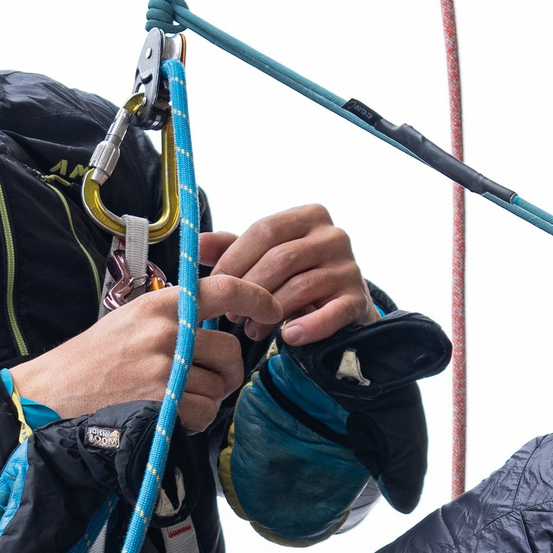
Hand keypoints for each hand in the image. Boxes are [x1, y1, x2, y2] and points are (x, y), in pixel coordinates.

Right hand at [9, 275, 281, 434]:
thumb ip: (172, 319)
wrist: (51, 395)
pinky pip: (203, 411)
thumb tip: (214, 326)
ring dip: (207, 399)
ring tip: (176, 400)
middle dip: (228, 371)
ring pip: (219, 385)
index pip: (223, 288)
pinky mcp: (161, 399)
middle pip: (230, 349)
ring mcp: (165, 365)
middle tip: (209, 381)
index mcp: (159, 304)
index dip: (256, 296)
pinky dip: (194, 421)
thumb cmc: (90, 362)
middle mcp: (166, 330)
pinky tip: (173, 417)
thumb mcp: (130, 321)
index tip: (271, 308)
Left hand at [202, 204, 373, 346]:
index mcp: (308, 216)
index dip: (236, 258)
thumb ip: (231, 248)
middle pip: (281, 259)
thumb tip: (195, 244)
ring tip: (253, 329)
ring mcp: (349, 267)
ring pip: (301, 287)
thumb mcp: (264, 257)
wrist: (340, 304)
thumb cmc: (295, 275)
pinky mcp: (357, 299)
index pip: (265, 230)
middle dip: (251, 289)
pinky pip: (331, 313)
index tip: (217, 283)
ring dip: (270, 312)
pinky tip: (289, 337)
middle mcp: (333, 235)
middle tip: (232, 314)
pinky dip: (308, 327)